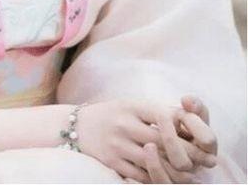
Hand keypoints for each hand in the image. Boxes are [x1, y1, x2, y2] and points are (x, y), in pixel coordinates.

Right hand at [76, 98, 216, 183]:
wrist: (78, 126)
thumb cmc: (115, 114)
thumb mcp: (133, 105)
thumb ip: (158, 112)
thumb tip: (190, 122)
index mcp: (132, 105)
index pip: (164, 116)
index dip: (185, 128)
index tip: (199, 138)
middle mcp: (124, 123)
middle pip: (163, 141)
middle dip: (187, 153)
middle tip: (205, 161)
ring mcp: (117, 144)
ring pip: (154, 161)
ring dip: (176, 169)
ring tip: (191, 173)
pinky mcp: (112, 162)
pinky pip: (141, 174)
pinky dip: (158, 177)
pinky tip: (169, 178)